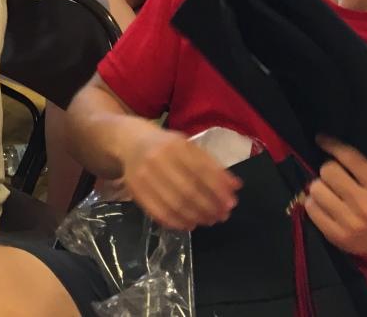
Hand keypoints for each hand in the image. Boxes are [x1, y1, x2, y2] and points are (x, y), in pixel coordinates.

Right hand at [122, 124, 240, 230]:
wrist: (130, 142)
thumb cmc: (167, 146)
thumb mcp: (189, 147)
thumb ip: (212, 166)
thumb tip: (235, 187)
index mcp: (175, 145)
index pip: (202, 171)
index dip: (218, 190)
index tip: (231, 204)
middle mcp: (157, 159)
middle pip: (189, 191)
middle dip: (209, 207)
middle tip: (221, 216)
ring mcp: (144, 175)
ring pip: (175, 204)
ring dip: (196, 217)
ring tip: (208, 220)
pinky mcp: (135, 190)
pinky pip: (158, 212)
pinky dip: (177, 222)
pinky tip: (188, 224)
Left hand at [304, 137, 366, 260]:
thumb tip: (338, 137)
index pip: (350, 157)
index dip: (331, 144)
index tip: (321, 138)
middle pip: (327, 171)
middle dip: (328, 170)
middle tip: (333, 175)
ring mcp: (351, 223)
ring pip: (316, 189)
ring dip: (319, 187)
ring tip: (330, 191)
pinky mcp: (337, 236)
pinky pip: (311, 208)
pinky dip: (314, 203)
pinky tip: (326, 205)